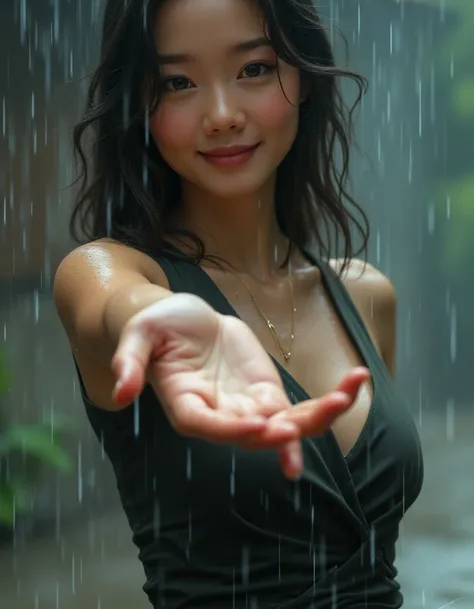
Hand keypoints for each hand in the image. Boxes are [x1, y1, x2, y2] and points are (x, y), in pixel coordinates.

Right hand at [112, 293, 368, 479]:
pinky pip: (300, 409)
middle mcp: (221, 417)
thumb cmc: (157, 326)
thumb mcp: (139, 334)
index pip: (208, 427)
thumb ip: (129, 361)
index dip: (232, 429)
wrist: (183, 319)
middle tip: (303, 422)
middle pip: (254, 434)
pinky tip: (356, 382)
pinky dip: (328, 402)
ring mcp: (248, 407)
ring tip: (347, 392)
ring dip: (318, 417)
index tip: (259, 424)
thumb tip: (120, 391)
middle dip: (283, 432)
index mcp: (187, 407)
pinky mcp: (269, 394)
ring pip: (287, 425)